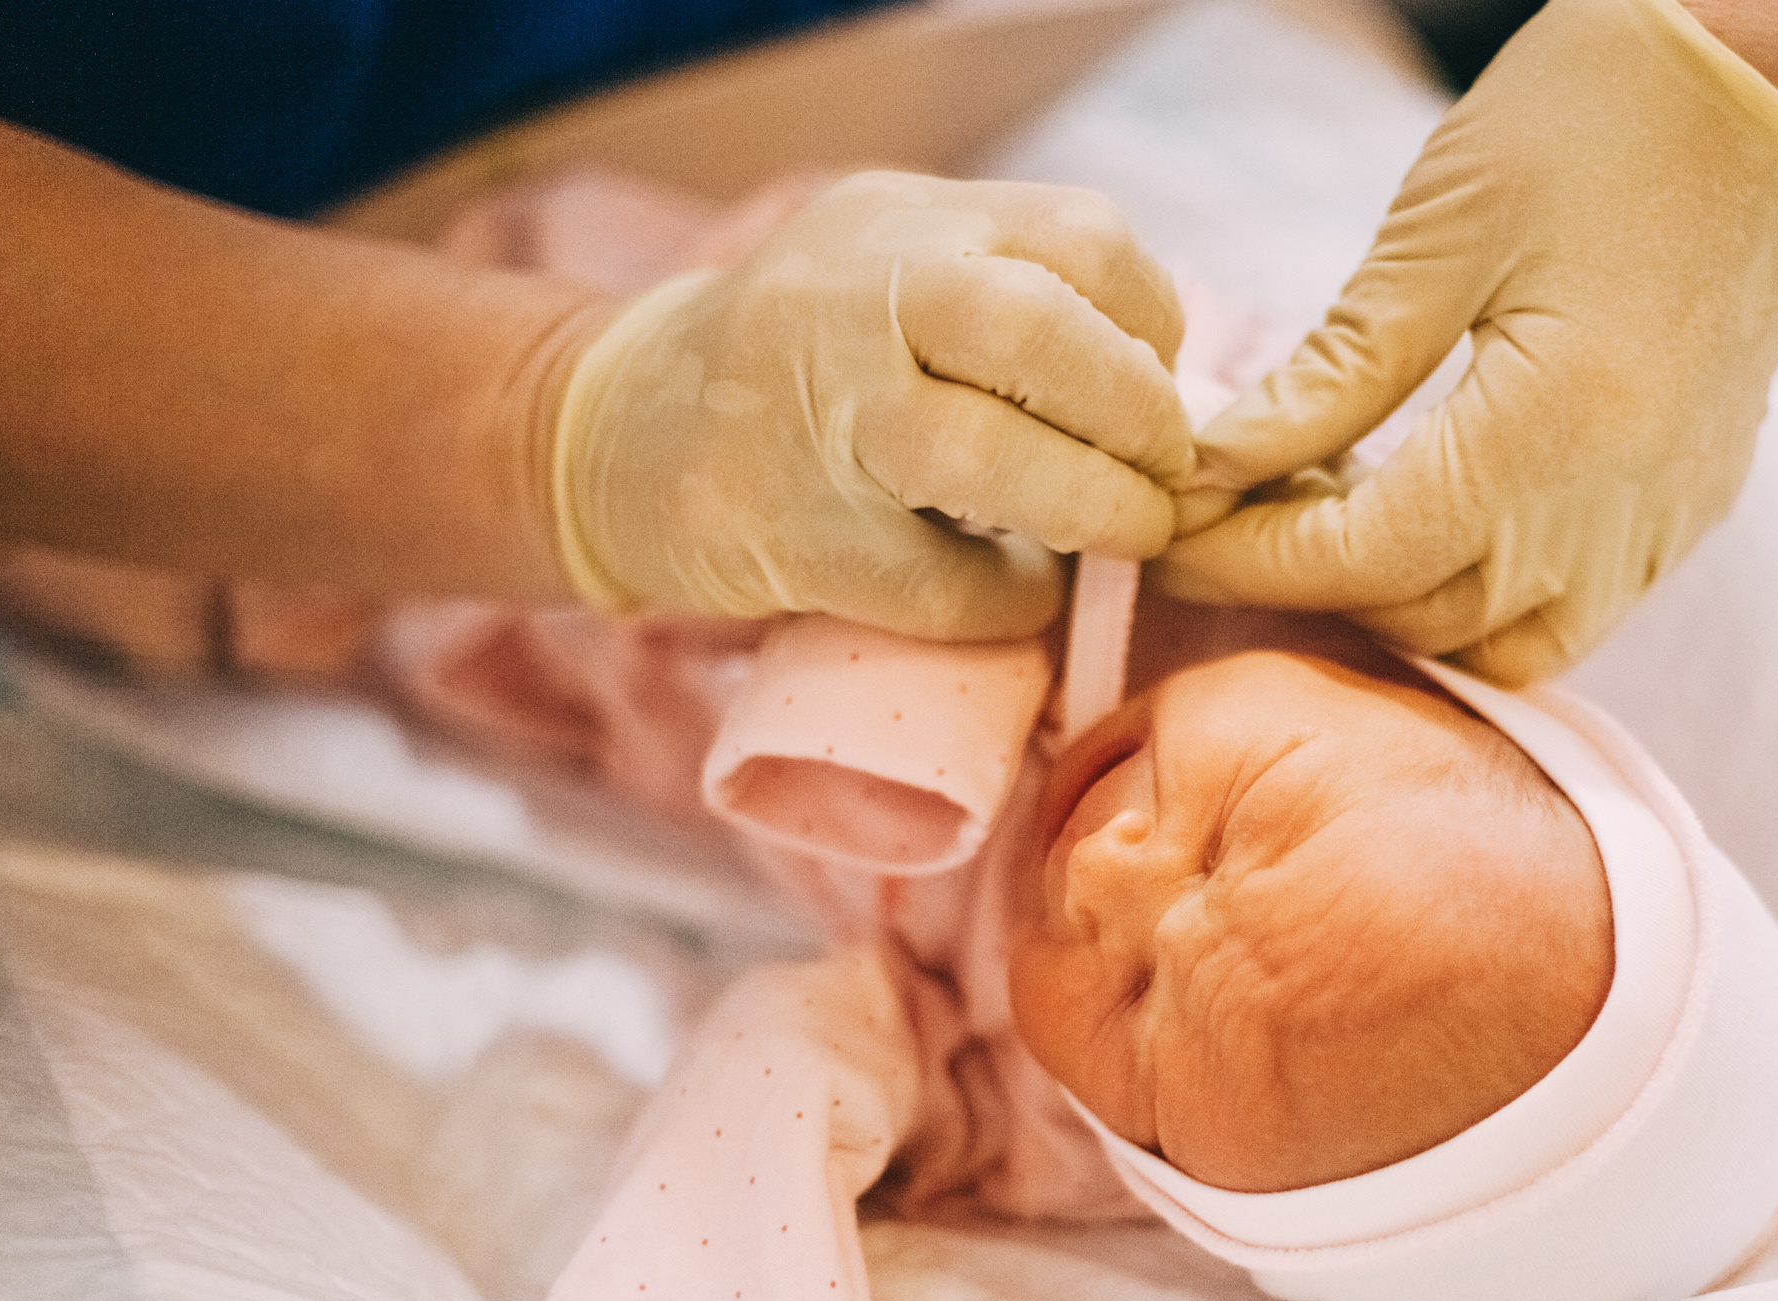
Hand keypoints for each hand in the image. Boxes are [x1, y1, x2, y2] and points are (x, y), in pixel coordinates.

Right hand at [550, 172, 1191, 639]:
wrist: (613, 434)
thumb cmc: (796, 362)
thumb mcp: (887, 267)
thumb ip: (1011, 296)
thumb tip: (1165, 396)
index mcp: (902, 224)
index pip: (1080, 238)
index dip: (1151, 325)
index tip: (1158, 385)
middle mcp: (852, 297)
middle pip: (1039, 333)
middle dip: (1137, 416)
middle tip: (1163, 476)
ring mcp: (814, 416)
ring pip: (986, 457)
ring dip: (1091, 510)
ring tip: (1121, 536)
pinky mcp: (794, 536)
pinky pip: (941, 582)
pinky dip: (1009, 598)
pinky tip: (1016, 590)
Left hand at [1154, 0, 1777, 684]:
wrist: (1762, 76)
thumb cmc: (1595, 116)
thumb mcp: (1438, 236)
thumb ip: (1329, 377)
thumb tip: (1216, 468)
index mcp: (1555, 434)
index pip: (1362, 560)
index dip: (1247, 561)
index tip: (1167, 536)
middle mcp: (1623, 506)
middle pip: (1427, 619)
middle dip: (1311, 583)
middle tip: (1229, 511)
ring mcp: (1669, 516)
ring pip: (1505, 644)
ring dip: (1402, 604)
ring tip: (1329, 512)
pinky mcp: (1693, 501)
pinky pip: (1576, 610)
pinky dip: (1484, 595)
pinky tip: (1424, 510)